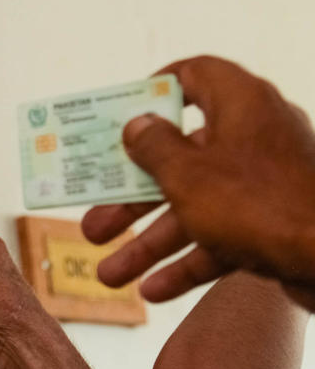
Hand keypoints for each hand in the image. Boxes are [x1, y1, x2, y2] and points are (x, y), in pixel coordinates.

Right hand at [81, 55, 314, 307]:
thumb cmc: (258, 205)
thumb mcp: (187, 175)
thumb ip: (154, 148)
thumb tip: (138, 125)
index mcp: (240, 105)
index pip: (193, 76)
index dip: (154, 91)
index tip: (120, 114)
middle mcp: (254, 138)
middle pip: (179, 159)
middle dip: (131, 198)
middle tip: (93, 221)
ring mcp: (266, 184)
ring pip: (194, 207)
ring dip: (149, 242)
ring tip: (109, 274)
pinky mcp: (275, 225)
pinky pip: (221, 238)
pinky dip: (188, 262)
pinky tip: (153, 292)